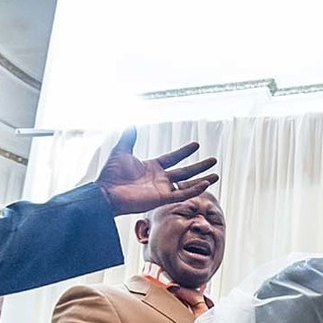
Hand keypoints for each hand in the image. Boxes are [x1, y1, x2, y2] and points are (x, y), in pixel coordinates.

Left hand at [96, 129, 218, 215]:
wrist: (106, 193)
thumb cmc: (111, 175)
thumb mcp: (121, 151)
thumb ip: (128, 138)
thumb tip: (132, 123)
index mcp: (152, 167)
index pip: (173, 158)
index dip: (184, 151)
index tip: (196, 145)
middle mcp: (159, 178)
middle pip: (185, 171)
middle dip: (199, 166)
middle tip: (213, 160)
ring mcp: (162, 189)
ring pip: (187, 184)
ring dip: (202, 180)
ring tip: (216, 175)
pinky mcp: (161, 199)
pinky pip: (181, 194)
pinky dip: (194, 190)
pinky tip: (206, 184)